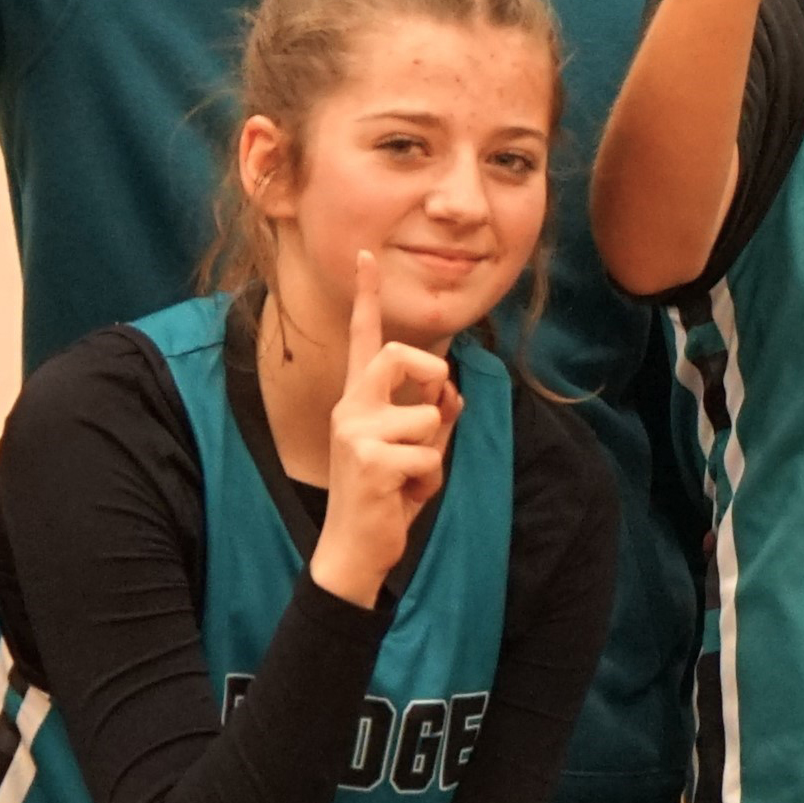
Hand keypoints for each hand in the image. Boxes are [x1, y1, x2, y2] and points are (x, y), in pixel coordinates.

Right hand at [309, 253, 457, 608]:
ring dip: (434, 453)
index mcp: (358, 399)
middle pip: (396, 356)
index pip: (363, 339)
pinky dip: (429, 480)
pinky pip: (427, 456)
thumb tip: (453, 390)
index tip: (366, 255)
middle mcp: (350, 407)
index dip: (366, 297)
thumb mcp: (417, 449)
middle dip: (430, 373)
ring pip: (428, 417)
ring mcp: (354, 432)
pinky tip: (404, 496)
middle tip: (435, 403)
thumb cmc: (387, 495)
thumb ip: (434, 415)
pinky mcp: (368, 460)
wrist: (354, 547)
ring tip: (410, 478)